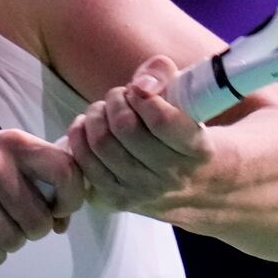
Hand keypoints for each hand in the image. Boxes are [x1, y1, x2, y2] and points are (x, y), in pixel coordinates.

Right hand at [0, 130, 84, 266]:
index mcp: (15, 142)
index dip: (71, 200)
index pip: (65, 171)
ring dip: (10, 245)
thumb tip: (61, 221)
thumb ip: (38, 179)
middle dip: (33, 232)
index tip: (57, 212)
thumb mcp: (3, 157)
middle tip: (17, 225)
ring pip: (13, 240)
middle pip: (38, 220)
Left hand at [65, 55, 213, 213]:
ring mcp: (143, 192)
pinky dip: (80, 137)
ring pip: (102, 144)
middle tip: (120, 96)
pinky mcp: (117, 201)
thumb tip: (142, 82)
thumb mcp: (190, 101)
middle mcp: (171, 177)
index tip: (140, 89)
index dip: (142, 95)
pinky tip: (88, 127)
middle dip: (116, 100)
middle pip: (124, 127)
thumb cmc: (187, 132)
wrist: (197, 186)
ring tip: (105, 109)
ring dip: (95, 116)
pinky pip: (85, 164)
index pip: (161, 120)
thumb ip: (166, 76)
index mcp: (197, 151)